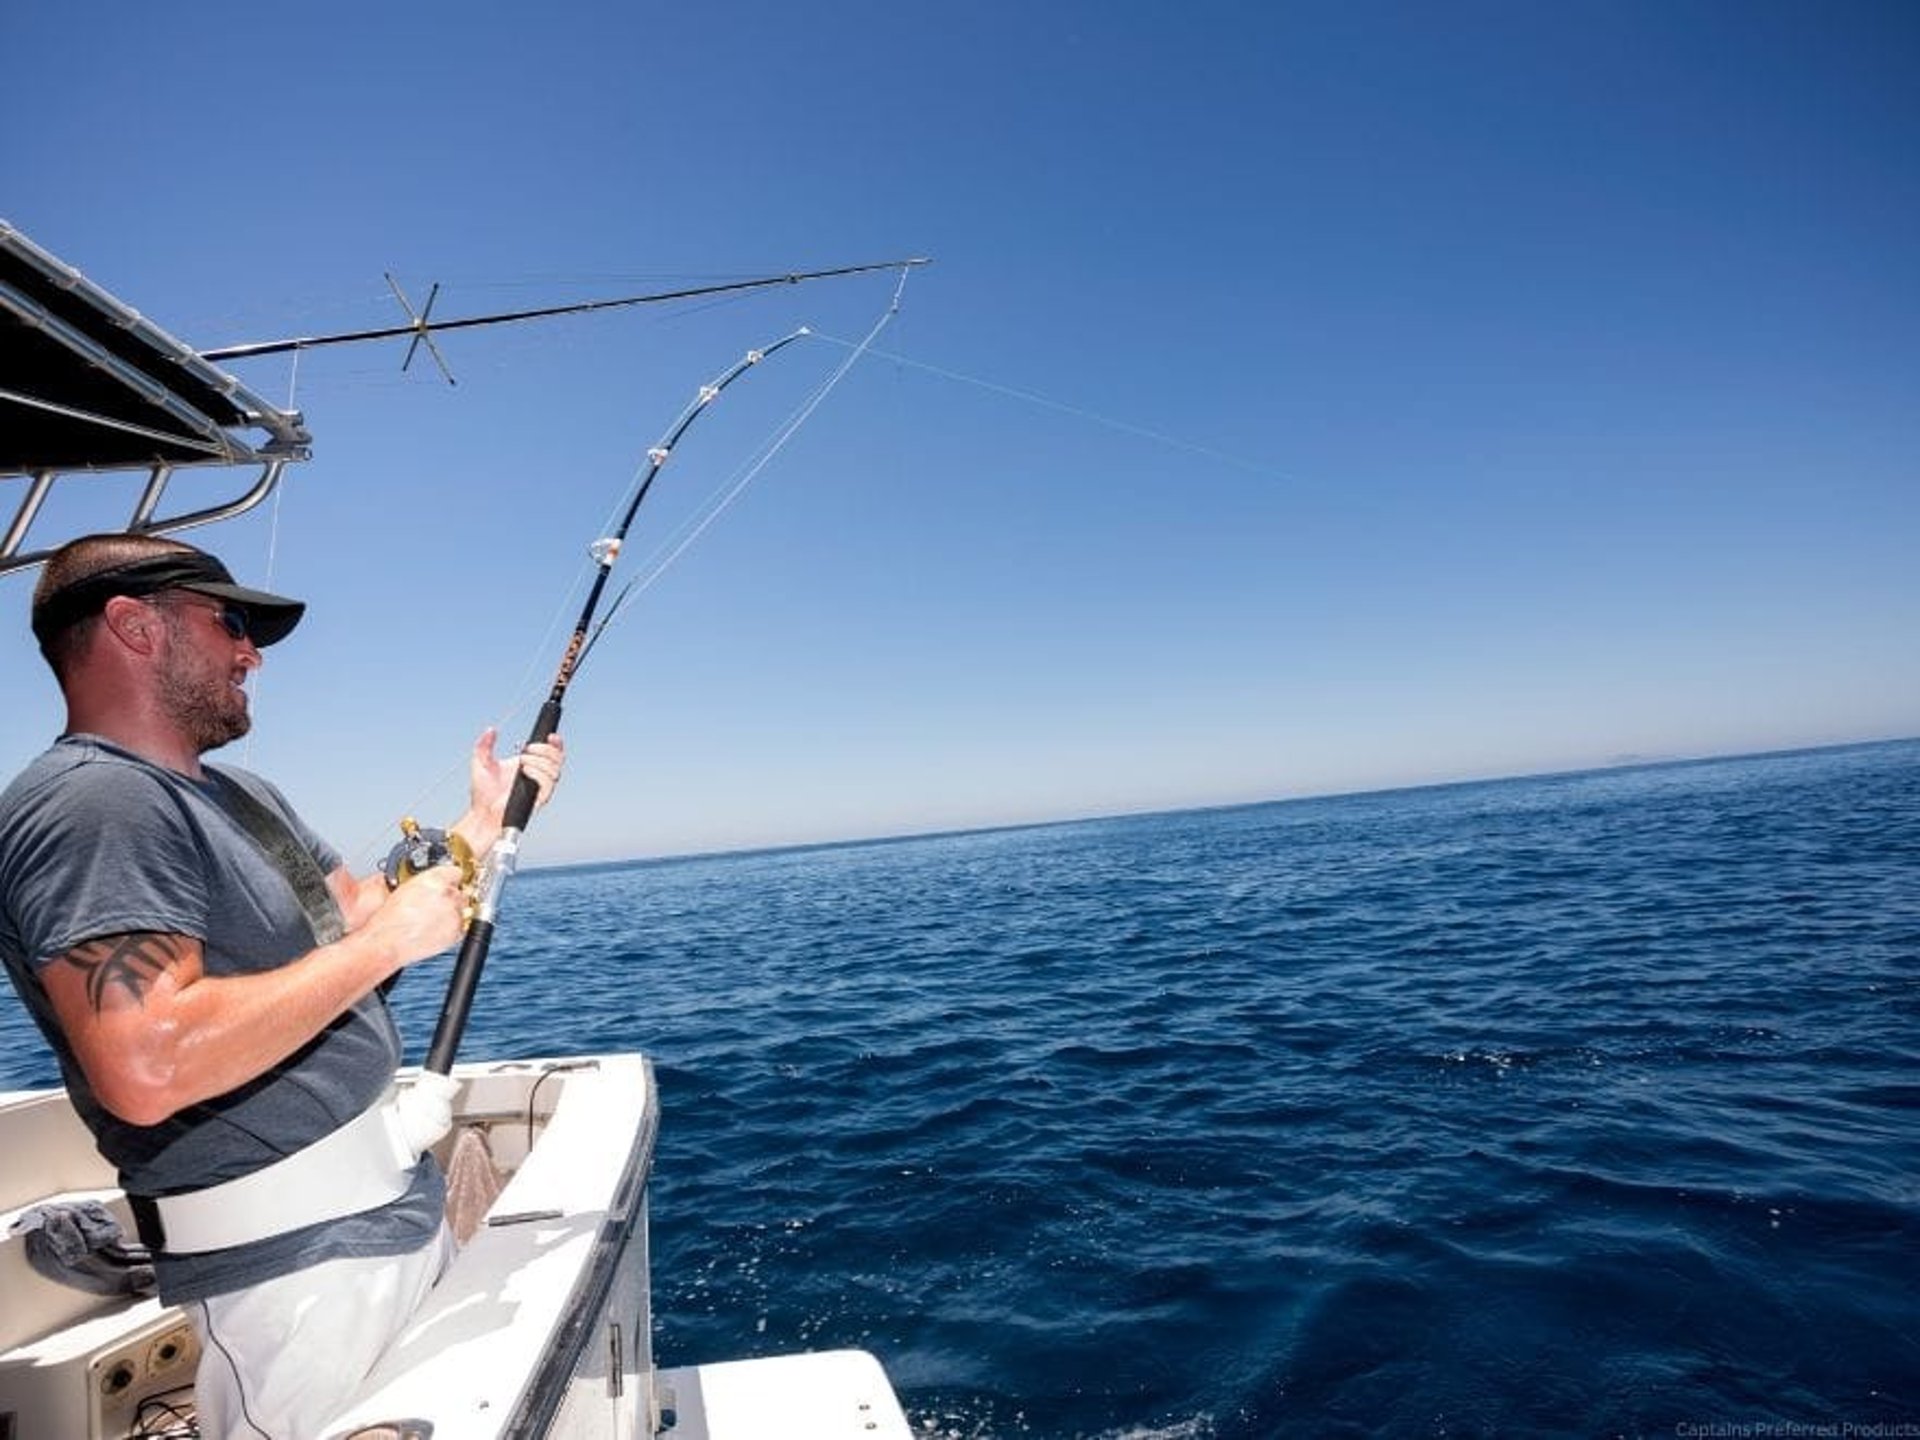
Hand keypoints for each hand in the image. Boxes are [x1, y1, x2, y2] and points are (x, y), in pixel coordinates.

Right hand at [364, 862, 468, 965]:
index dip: (450, 878)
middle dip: (451, 897)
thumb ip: (426, 882)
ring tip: (433, 919)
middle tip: (436, 906)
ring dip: (453, 912)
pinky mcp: (457, 931)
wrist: (388, 941)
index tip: (450, 882)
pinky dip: (453, 927)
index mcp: (436, 879)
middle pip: (460, 891)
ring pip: (464, 908)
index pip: (456, 871)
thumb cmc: (391, 918)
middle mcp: (449, 894)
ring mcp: (455, 913)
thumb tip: (433, 882)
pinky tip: (436, 929)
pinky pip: (462, 925)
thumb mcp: (406, 888)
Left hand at [460, 727, 565, 851]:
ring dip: (539, 761)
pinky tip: (525, 772)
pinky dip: (538, 774)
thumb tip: (491, 730)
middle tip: (527, 750)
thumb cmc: (483, 793)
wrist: (482, 813)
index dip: (556, 743)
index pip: (551, 752)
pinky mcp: (539, 799)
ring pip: (555, 770)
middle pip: (558, 758)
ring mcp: (539, 788)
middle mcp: (537, 776)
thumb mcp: (481, 762)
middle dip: (545, 750)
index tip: (550, 736)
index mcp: (529, 765)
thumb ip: (484, 745)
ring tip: (522, 763)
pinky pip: (548, 784)